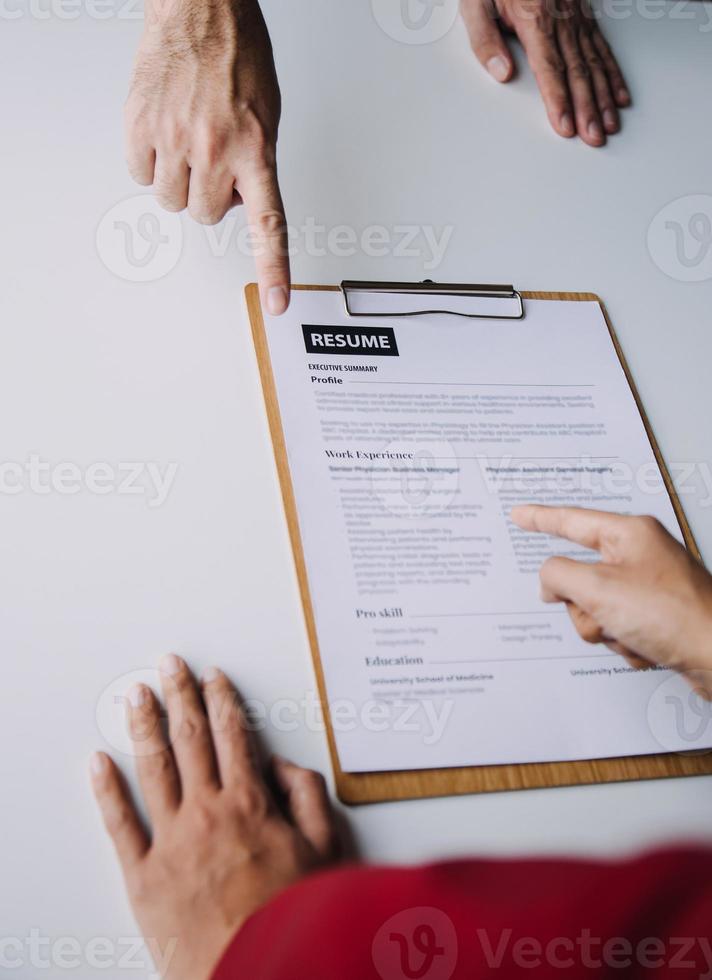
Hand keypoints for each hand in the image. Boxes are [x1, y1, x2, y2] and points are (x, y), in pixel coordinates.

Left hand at [91, 656, 339, 979]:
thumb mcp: (325, 847)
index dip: (222, 700)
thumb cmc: (292, 915)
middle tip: (171, 666)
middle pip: (191, 739)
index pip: (233, 735)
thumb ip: (309, 796)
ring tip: (137, 696)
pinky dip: (106, 791)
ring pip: (154, 768)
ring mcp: (172, 841)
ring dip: (144, 726)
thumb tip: (283, 765)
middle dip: (181, 695)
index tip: (213, 678)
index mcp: (250, 803)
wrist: (260, 969)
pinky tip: (98, 764)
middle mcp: (208, 811)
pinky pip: (120, 824)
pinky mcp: (143, 875)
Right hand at [125, 0, 289, 314]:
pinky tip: (162, 134)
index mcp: (256, 151)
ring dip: (179, 180)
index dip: (272, 269)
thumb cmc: (237, 55)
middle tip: (213, 163)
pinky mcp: (140, 127)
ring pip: (171, 200)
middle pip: (206, 216)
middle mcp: (216, 150)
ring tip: (188, 143)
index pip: (268, 225)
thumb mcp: (267, 116)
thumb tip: (240, 201)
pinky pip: (140, 173)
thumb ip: (257, 164)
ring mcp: (175, 140)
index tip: (275, 303)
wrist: (200, 9)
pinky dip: (149, 161)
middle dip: (210, 197)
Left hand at [461, 0, 629, 145]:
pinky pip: (601, 48)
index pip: (549, 66)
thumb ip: (485, 40)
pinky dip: (612, 74)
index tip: (565, 125)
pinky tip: (618, 95)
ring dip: (602, 96)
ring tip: (608, 124)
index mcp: (534, 14)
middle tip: (592, 136)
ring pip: (593, 62)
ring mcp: (576, 17)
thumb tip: (501, 72)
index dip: (558, 99)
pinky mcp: (583, 16)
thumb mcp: (476, 3)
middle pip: (577, 70)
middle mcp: (562, 17)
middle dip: (586, 107)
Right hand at [511, 506, 711, 694]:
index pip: (572, 521)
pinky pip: (619, 629)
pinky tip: (648, 646)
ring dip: (607, 630)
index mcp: (629, 534)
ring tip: (634, 633)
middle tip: (605, 614)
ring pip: (596, 608)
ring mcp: (651, 586)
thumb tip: (550, 582)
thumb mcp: (599, 590)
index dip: (540, 519)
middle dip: (586, 607)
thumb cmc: (675, 616)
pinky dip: (626, 643)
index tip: (520, 514)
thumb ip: (559, 576)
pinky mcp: (659, 616)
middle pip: (581, 577)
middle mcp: (641, 555)